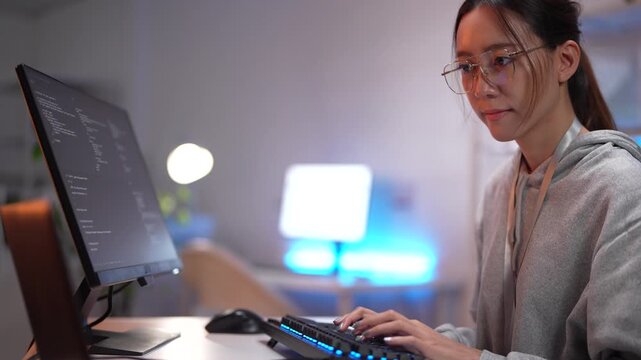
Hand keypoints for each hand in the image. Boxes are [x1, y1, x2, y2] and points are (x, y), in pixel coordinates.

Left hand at [333, 306, 480, 359]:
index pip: (381, 315)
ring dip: (376, 327)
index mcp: (408, 325)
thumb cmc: (439, 354)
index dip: (362, 317)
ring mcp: (421, 333)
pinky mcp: (428, 345)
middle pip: (386, 313)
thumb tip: (380, 341)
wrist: (463, 358)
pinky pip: (411, 339)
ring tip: (361, 333)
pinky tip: (385, 342)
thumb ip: (399, 342)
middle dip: (364, 318)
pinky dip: (397, 339)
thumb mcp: (414, 347)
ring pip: (396, 322)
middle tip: (346, 326)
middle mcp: (413, 325)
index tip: (344, 323)